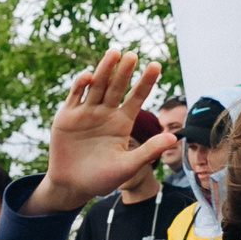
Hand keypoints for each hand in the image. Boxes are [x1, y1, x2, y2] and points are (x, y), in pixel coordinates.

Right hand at [30, 49, 179, 214]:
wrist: (72, 186)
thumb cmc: (101, 179)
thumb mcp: (127, 167)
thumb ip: (148, 151)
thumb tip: (173, 138)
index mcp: (122, 122)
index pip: (137, 97)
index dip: (145, 82)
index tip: (156, 65)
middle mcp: (105, 113)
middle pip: (116, 87)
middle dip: (124, 72)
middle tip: (133, 55)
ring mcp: (86, 112)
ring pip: (97, 86)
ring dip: (104, 70)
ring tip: (114, 53)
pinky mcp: (67, 116)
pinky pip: (75, 97)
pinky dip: (81, 86)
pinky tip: (89, 76)